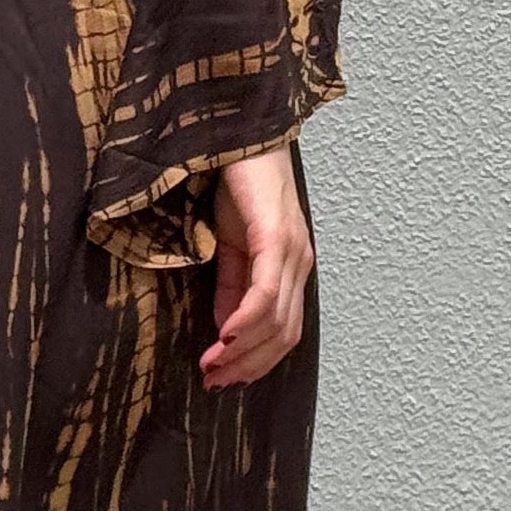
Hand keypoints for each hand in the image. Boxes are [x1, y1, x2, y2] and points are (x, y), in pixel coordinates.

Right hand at [197, 145, 313, 389]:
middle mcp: (298, 263)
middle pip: (283, 335)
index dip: (254, 362)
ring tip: (211, 365)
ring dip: (243, 351)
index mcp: (289, 267)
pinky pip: (265, 291)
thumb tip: (226, 330)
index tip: (221, 380)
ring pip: (276, 320)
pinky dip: (246, 320)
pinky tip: (225, 335)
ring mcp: (291, 250)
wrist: (239, 129)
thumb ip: (231, 287)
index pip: (282, 332)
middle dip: (248, 366)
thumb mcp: (229, 244)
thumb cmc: (235, 180)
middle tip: (213, 381)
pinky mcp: (275, 235)